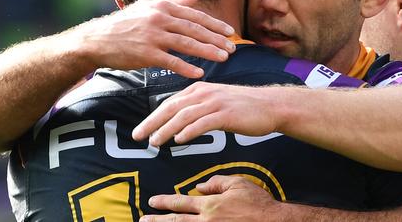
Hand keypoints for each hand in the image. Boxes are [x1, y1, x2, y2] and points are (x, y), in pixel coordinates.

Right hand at [70, 0, 235, 78]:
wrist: (96, 39)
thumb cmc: (124, 23)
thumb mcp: (148, 6)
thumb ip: (174, 3)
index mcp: (163, 6)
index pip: (195, 15)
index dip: (215, 24)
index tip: (230, 32)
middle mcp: (159, 18)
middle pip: (195, 29)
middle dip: (217, 39)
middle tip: (233, 49)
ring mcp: (152, 36)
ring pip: (187, 44)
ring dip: (208, 52)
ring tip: (223, 58)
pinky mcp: (145, 53)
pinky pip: (171, 61)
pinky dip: (186, 67)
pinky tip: (199, 73)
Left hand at [132, 82, 278, 145]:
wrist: (270, 105)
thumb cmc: (244, 107)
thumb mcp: (217, 102)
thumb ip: (198, 109)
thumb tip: (179, 123)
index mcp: (200, 88)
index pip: (170, 103)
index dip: (152, 117)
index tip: (140, 131)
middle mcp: (205, 93)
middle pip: (171, 108)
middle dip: (152, 122)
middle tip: (137, 137)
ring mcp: (215, 102)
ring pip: (184, 115)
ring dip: (166, 129)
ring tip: (155, 142)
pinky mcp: (226, 113)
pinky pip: (203, 122)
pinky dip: (189, 131)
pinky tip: (179, 139)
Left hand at [141, 175, 281, 221]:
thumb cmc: (258, 204)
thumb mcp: (238, 183)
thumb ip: (217, 182)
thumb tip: (201, 187)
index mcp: (211, 205)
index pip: (182, 203)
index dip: (165, 202)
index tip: (153, 201)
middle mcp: (207, 221)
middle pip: (177, 221)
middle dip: (158, 220)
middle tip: (144, 219)